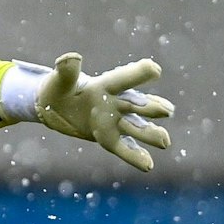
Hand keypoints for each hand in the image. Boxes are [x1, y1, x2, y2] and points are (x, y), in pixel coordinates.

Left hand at [0, 52, 174, 171]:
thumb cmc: (58, 88)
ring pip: (136, 128)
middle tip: (167, 111)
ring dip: (150, 134)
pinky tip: (148, 165)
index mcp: (105, 85)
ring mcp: (115, 121)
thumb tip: (71, 57)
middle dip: (150, 107)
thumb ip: (66, 71)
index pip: (124, 79)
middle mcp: (116, 102)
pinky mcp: (110, 138)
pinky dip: (136, 156)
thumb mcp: (59, 80)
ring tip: (164, 142)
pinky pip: (125, 148)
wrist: (56, 106)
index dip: (138, 74)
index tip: (154, 70)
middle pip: (137, 104)